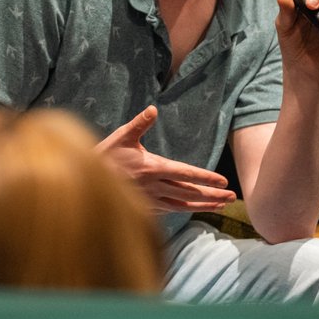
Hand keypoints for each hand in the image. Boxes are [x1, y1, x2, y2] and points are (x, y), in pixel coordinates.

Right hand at [96, 105, 236, 213]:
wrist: (86, 182)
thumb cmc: (105, 156)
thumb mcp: (122, 136)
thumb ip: (140, 123)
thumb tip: (153, 109)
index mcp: (153, 168)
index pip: (186, 173)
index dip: (206, 178)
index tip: (223, 181)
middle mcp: (155, 186)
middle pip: (190, 193)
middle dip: (213, 195)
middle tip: (232, 196)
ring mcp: (151, 199)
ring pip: (183, 205)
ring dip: (203, 205)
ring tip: (221, 205)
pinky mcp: (146, 207)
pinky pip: (171, 210)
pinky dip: (186, 209)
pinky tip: (194, 208)